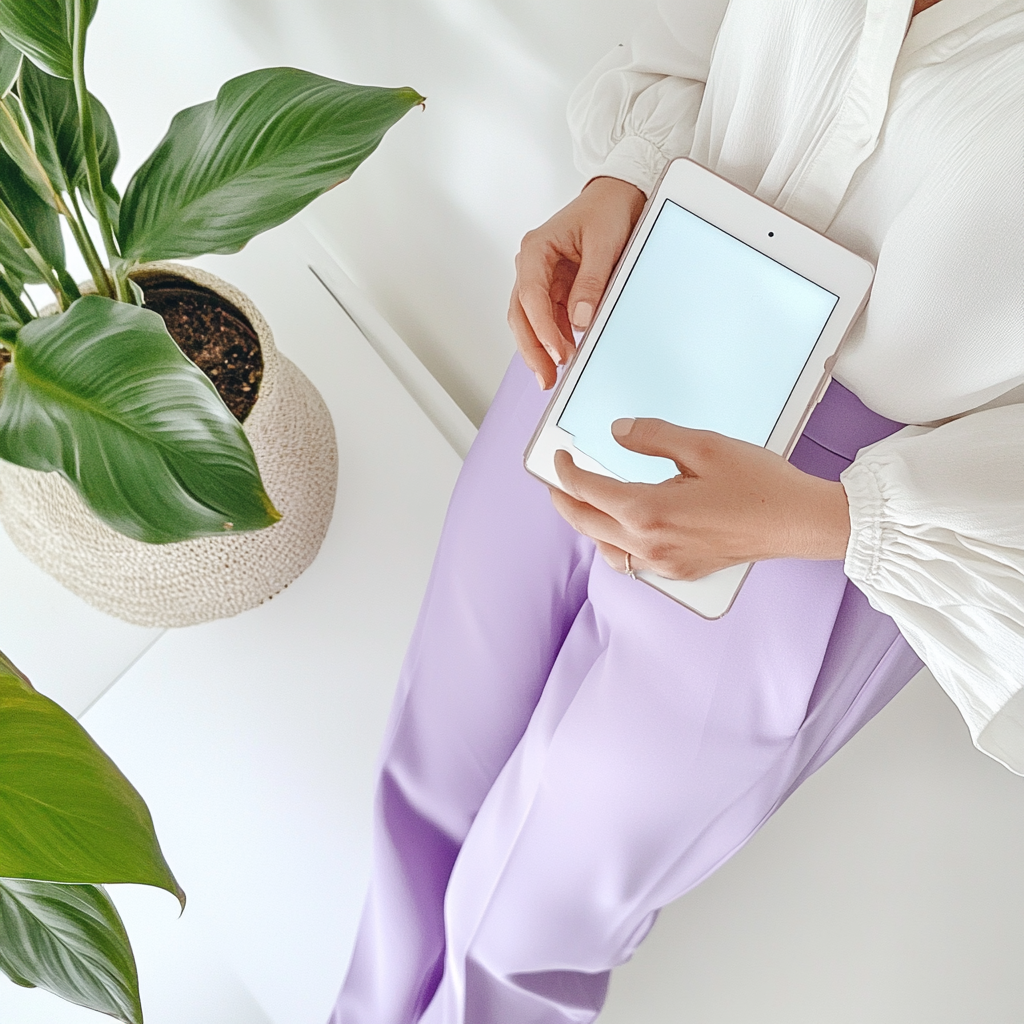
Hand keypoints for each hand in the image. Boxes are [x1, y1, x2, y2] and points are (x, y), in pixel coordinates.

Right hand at [508, 177, 646, 389]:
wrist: (617, 196)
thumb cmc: (607, 211)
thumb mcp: (604, 244)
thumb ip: (591, 281)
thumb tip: (580, 320)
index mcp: (536, 248)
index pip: (530, 296)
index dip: (541, 328)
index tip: (557, 352)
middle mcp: (531, 265)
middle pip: (520, 315)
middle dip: (532, 349)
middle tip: (546, 378)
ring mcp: (540, 279)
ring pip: (529, 321)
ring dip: (540, 349)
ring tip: (553, 376)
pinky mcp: (554, 290)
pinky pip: (548, 320)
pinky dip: (553, 340)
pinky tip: (563, 357)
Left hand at [549, 418, 851, 579]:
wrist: (798, 522)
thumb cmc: (758, 484)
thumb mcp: (702, 445)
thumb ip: (652, 436)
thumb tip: (616, 433)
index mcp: (648, 511)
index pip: (587, 491)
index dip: (565, 472)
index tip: (558, 457)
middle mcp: (649, 544)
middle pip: (586, 524)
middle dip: (565, 500)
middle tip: (557, 480)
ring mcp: (664, 563)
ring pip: (605, 548)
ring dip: (588, 524)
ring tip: (584, 501)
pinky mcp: (681, 570)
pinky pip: (632, 561)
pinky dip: (614, 543)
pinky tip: (621, 528)